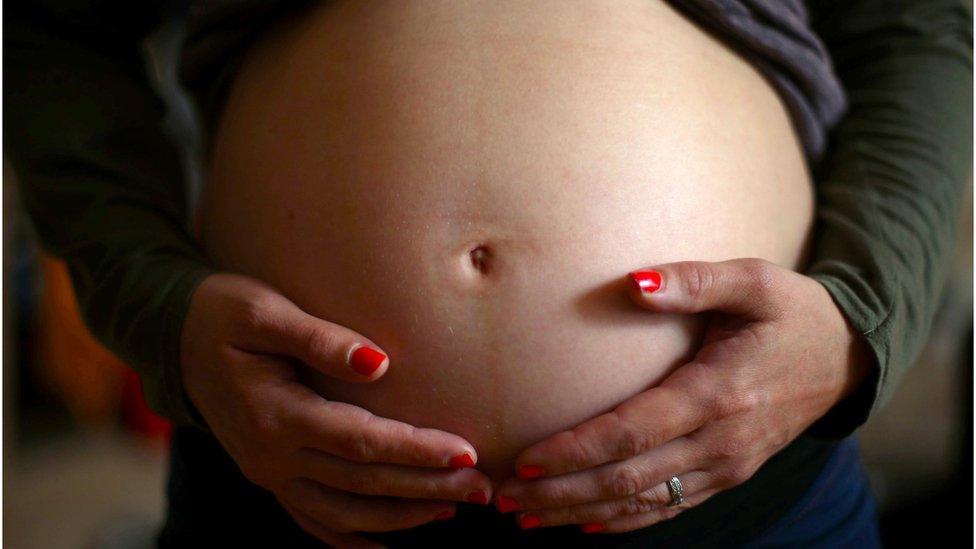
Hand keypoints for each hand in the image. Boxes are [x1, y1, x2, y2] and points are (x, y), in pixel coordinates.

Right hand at [181, 273, 492, 547]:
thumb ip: (319, 339)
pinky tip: (394, 534)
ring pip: (345, 513)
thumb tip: (379, 364)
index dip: (416, 450)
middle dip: (426, 487)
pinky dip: (358, 534)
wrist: (173, 340)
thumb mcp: (263, 312)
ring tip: (454, 508)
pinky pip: (316, 520)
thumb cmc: (223, 314)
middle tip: (482, 488)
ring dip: (402, 515)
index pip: (361, 442)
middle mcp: (272, 456)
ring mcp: (269, 474)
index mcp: (275, 415)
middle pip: (363, 483)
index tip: (466, 452)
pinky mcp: (270, 477)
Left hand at [492, 258, 873, 533]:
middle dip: (562, 493)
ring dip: (581, 513)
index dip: (575, 451)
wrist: (847, 357)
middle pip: (628, 479)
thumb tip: (635, 282)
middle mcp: (720, 440)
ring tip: (527, 517)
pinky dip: (625, 522)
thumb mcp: (754, 280)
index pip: (632, 433)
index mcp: (718, 392)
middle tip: (505, 498)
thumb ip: (694, 281)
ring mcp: (727, 465)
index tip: (524, 459)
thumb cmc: (792, 312)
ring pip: (644, 502)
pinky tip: (586, 526)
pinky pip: (670, 508)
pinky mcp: (729, 474)